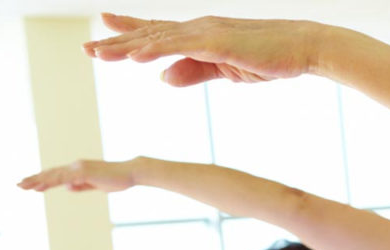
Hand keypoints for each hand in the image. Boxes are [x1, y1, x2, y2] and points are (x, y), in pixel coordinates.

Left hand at [18, 159, 137, 192]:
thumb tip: (67, 187)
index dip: (42, 179)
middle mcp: (75, 166)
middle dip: (34, 179)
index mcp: (78, 169)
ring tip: (23, 185)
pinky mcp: (83, 172)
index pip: (57, 175)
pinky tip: (39, 187)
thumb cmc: (116, 179)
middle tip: (18, 185)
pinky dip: (50, 182)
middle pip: (51, 173)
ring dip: (37, 180)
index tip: (30, 185)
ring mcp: (79, 168)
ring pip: (53, 175)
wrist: (129, 173)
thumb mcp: (97, 185)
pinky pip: (63, 179)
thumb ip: (82, 186)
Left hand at [83, 14, 323, 86]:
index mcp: (201, 37)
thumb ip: (194, 72)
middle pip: (149, 35)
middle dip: (116, 42)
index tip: (104, 35)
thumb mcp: (225, 70)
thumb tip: (163, 79)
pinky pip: (179, 46)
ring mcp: (206, 33)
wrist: (302, 47)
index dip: (130, 34)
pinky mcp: (217, 41)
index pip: (158, 35)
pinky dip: (154, 50)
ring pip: (157, 40)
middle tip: (86, 49)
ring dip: (126, 47)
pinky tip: (135, 57)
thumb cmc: (270, 58)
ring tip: (98, 54)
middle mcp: (197, 30)